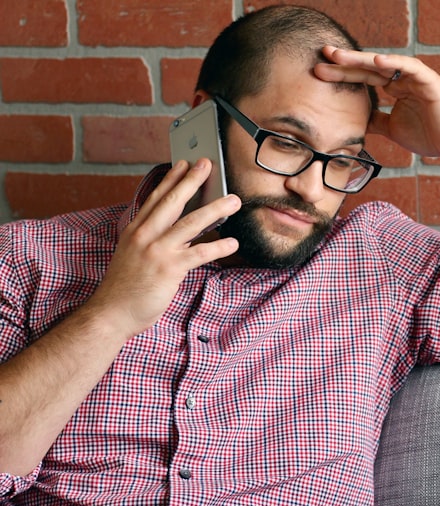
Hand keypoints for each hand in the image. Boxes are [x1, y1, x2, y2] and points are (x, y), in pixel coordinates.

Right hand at [86, 159, 240, 337]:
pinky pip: (199, 253)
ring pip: (190, 223)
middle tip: (207, 164)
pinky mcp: (169, 269)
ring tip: (233, 200)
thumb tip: (181, 233)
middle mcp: (144, 236)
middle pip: (172, 202)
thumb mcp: (134, 256)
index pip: (155, 198)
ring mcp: (157, 251)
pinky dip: (219, 246)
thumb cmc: (125, 287)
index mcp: (135, 230)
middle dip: (191, 181)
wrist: (112, 313)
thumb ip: (154, 241)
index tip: (183, 163)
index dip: (171, 180)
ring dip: (215, 209)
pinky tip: (233, 243)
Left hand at [314, 47, 439, 164]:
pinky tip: (376, 61)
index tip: (319, 72)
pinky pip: (411, 67)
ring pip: (386, 64)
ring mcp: (417, 78)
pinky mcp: (431, 81)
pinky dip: (394, 63)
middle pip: (370, 67)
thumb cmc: (431, 138)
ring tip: (340, 56)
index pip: (364, 77)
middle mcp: (404, 79)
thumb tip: (358, 121)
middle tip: (322, 54)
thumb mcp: (393, 129)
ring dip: (362, 59)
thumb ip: (376, 122)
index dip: (343, 74)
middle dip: (346, 61)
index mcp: (396, 88)